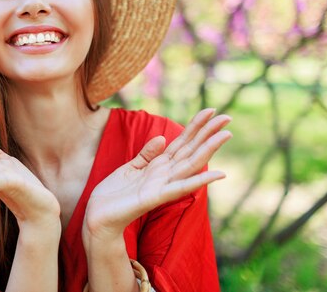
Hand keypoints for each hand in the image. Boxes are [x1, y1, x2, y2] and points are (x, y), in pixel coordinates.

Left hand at [83, 109, 229, 241]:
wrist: (99, 216)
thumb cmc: (114, 194)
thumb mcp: (130, 167)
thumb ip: (147, 154)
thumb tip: (163, 138)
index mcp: (158, 166)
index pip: (182, 142)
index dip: (196, 126)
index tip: (210, 110)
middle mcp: (165, 175)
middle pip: (191, 150)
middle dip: (208, 133)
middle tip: (227, 116)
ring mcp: (162, 186)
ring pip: (190, 164)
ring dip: (208, 149)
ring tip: (226, 135)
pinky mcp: (154, 197)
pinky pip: (180, 187)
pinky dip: (199, 180)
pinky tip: (218, 174)